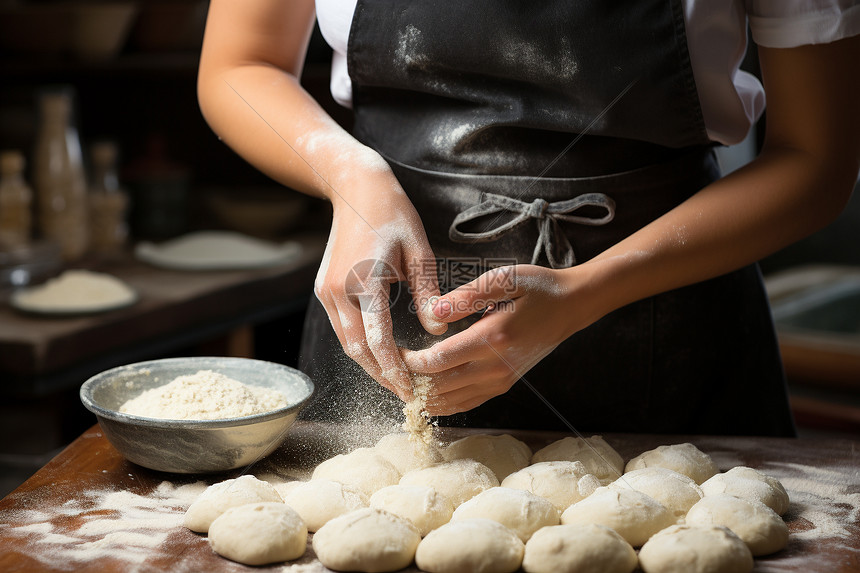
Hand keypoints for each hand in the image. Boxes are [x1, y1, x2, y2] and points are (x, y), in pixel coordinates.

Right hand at [314, 162, 446, 399]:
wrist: (355, 189)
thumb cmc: (393, 215)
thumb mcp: (419, 251)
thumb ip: (429, 293)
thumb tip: (439, 330)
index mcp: (364, 281)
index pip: (378, 340)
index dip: (394, 370)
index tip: (410, 391)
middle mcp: (338, 291)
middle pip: (358, 350)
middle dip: (382, 375)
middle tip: (406, 395)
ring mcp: (327, 292)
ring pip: (347, 343)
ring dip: (370, 364)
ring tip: (396, 380)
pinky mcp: (324, 290)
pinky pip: (343, 328)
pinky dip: (361, 347)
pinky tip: (380, 355)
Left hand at [401, 264, 593, 414]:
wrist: (571, 306)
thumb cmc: (536, 287)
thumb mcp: (503, 279)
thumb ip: (466, 296)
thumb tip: (434, 311)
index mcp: (491, 340)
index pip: (436, 362)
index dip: (407, 361)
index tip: (392, 349)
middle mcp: (495, 368)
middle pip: (438, 388)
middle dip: (408, 381)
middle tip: (388, 368)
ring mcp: (500, 381)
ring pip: (450, 403)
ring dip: (422, 396)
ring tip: (400, 381)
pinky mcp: (503, 386)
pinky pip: (465, 404)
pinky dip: (441, 403)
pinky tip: (425, 394)